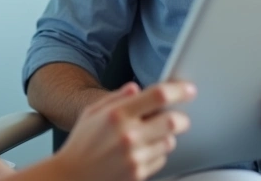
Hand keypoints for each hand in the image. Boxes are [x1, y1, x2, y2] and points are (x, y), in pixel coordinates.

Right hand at [52, 81, 195, 180]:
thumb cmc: (81, 144)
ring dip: (165, 137)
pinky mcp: (139, 174)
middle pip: (173, 121)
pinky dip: (156, 154)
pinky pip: (161, 160)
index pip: (158, 96)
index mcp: (117, 114)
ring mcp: (135, 156)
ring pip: (169, 142)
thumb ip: (115, 98)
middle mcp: (128, 135)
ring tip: (148, 138)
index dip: (179, 90)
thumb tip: (136, 89)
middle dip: (181, 118)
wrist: (71, 177)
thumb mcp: (91, 113)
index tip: (189, 90)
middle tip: (178, 118)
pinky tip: (140, 153)